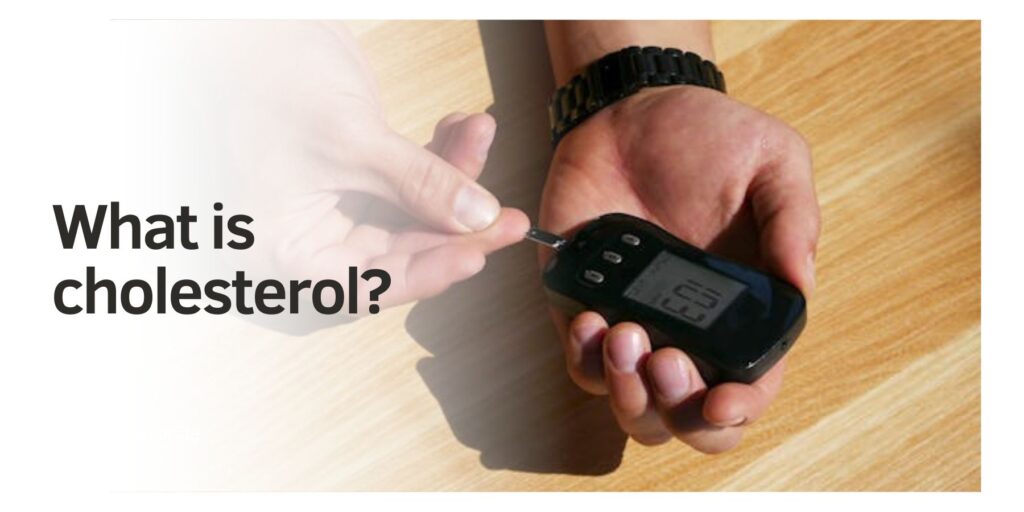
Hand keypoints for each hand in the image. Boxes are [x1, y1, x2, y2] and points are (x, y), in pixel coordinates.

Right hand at [186, 22, 527, 318]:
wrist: (258, 26)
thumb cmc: (269, 78)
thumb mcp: (350, 139)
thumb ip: (417, 184)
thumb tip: (476, 219)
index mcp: (283, 248)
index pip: (364, 284)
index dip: (424, 274)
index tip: (474, 256)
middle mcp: (307, 237)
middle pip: (397, 254)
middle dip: (454, 228)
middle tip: (505, 217)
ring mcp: (335, 207)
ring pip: (412, 216)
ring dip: (453, 182)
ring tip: (479, 138)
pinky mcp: (358, 178)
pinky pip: (410, 183)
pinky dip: (440, 159)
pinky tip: (463, 131)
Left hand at [539, 85, 818, 451]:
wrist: (631, 110)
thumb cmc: (710, 139)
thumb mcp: (772, 162)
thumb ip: (793, 222)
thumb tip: (801, 287)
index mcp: (741, 314)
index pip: (747, 391)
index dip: (737, 411)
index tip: (723, 400)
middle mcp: (689, 334)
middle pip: (683, 417)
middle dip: (676, 409)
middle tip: (667, 358)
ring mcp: (633, 326)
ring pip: (629, 404)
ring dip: (627, 391)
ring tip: (624, 333)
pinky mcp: (581, 309)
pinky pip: (579, 361)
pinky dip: (584, 357)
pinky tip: (592, 319)